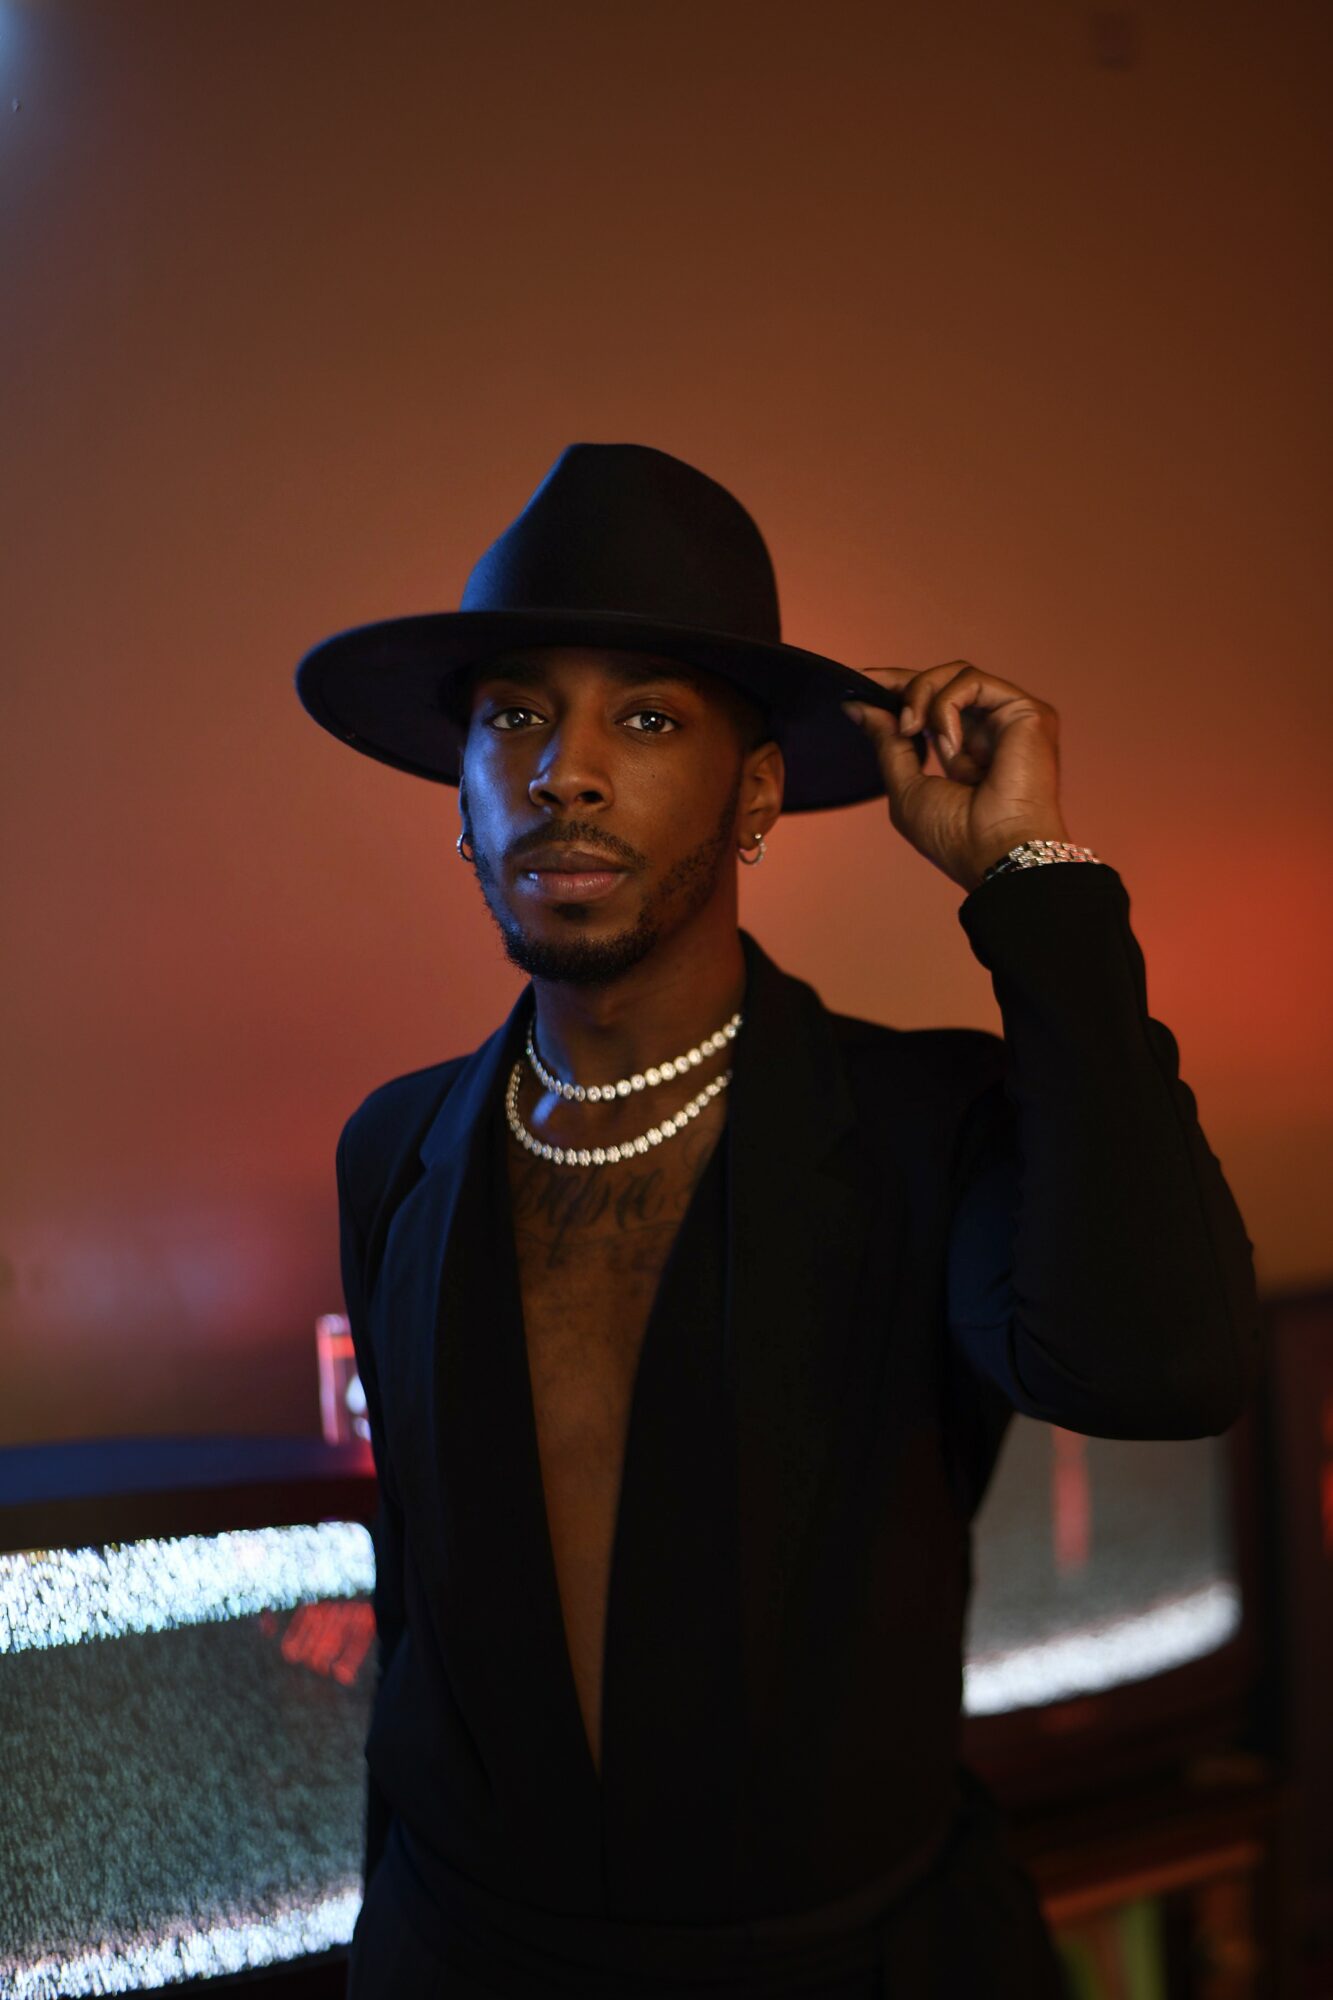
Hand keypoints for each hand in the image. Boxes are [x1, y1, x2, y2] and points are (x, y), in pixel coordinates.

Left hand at [842, 661, 1070, 893]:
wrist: (996, 855)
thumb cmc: (956, 837)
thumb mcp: (906, 786)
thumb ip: (888, 743)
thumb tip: (857, 706)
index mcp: (968, 750)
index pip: (932, 702)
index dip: (897, 688)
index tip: (857, 684)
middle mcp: (991, 730)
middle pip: (943, 680)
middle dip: (902, 684)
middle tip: (869, 695)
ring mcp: (1010, 719)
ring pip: (956, 674)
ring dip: (920, 698)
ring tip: (910, 731)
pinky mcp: (1028, 711)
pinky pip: (972, 681)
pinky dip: (946, 707)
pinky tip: (947, 744)